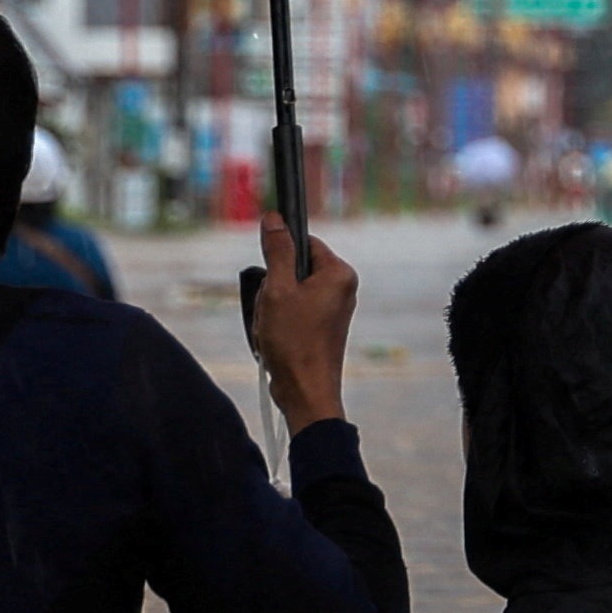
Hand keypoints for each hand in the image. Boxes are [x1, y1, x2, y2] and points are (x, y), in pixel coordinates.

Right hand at [243, 216, 355, 427]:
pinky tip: (276, 340)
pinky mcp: (322, 328)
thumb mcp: (278, 290)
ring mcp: (333, 310)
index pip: (305, 243)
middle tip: (272, 309)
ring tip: (273, 328)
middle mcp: (342, 289)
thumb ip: (277, 251)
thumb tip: (275, 219)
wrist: (305, 393)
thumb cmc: (295, 343)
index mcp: (339, 274)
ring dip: (272, 307)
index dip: (281, 256)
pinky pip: (293, 312)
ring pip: (289, 292)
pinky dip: (278, 323)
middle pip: (294, 269)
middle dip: (274, 287)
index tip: (270, 277)